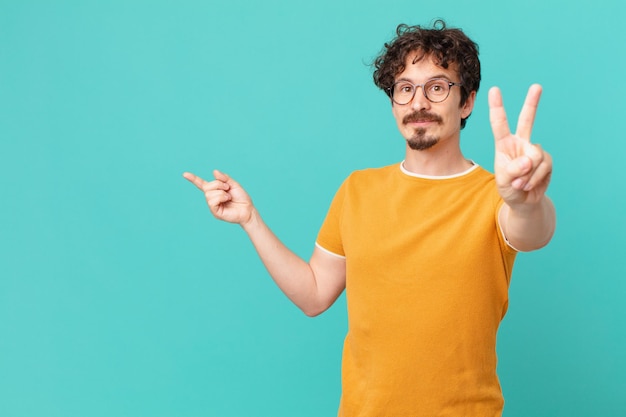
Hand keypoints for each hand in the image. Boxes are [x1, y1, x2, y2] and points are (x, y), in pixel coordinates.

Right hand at [183, 170, 253, 224]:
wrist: (248, 209)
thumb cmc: (241, 198)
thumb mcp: (233, 184)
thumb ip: (224, 178)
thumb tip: (214, 172)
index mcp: (215, 190)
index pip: (201, 184)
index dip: (193, 179)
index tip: (184, 174)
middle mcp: (212, 198)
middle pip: (207, 186)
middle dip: (218, 184)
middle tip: (228, 188)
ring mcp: (213, 205)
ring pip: (209, 194)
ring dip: (221, 192)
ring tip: (228, 196)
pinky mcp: (215, 212)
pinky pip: (212, 201)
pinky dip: (220, 197)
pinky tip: (227, 199)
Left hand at [489, 84, 552, 206]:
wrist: (524, 201)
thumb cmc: (508, 188)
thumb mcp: (504, 181)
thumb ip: (513, 170)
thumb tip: (529, 160)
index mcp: (504, 144)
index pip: (499, 124)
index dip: (497, 107)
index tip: (494, 89)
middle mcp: (520, 143)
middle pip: (527, 120)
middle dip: (532, 103)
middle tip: (537, 86)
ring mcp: (534, 151)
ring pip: (534, 157)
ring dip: (526, 175)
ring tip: (519, 184)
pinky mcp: (547, 160)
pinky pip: (542, 167)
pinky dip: (534, 179)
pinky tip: (528, 185)